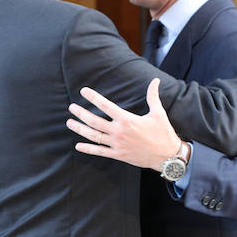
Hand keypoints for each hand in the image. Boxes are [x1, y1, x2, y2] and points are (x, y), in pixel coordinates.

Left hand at [67, 78, 182, 170]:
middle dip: (81, 113)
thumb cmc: (163, 133)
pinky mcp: (119, 155)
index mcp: (127, 119)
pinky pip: (100, 152)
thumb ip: (153, 96)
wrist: (167, 156)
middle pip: (94, 121)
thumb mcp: (158, 113)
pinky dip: (88, 149)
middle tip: (71, 107)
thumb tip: (155, 81)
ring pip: (94, 136)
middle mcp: (119, 132)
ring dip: (80, 129)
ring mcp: (117, 144)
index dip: (93, 97)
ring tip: (69, 122)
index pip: (106, 106)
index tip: (84, 91)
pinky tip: (78, 146)